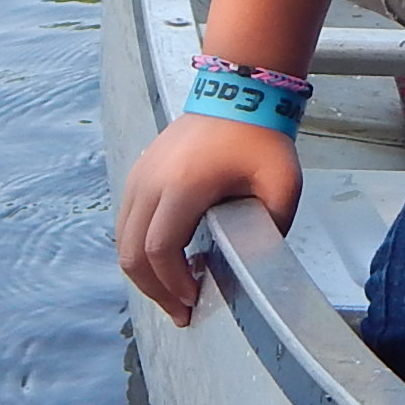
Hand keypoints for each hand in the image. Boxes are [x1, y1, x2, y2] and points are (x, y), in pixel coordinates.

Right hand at [116, 113, 305, 326]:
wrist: (238, 93)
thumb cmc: (260, 138)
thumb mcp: (282, 185)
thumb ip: (273, 227)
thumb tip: (257, 264)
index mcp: (183, 185)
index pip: (159, 250)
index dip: (172, 284)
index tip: (195, 300)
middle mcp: (151, 181)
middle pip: (131, 253)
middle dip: (154, 290)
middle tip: (181, 311)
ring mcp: (139, 175)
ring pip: (123, 239)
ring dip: (144, 272)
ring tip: (174, 293)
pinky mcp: (138, 174)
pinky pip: (127, 222)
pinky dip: (140, 249)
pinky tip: (168, 262)